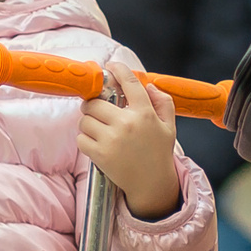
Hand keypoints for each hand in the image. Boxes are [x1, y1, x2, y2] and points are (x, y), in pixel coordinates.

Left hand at [79, 65, 182, 220]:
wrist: (151, 183)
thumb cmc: (158, 152)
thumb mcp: (169, 126)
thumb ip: (163, 102)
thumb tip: (149, 86)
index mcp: (145, 113)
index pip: (130, 83)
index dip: (117, 70)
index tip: (109, 66)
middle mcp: (127, 123)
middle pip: (94, 103)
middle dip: (92, 105)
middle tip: (97, 111)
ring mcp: (112, 139)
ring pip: (85, 120)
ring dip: (89, 123)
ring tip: (100, 131)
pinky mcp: (99, 154)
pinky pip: (81, 138)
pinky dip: (85, 140)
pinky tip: (96, 143)